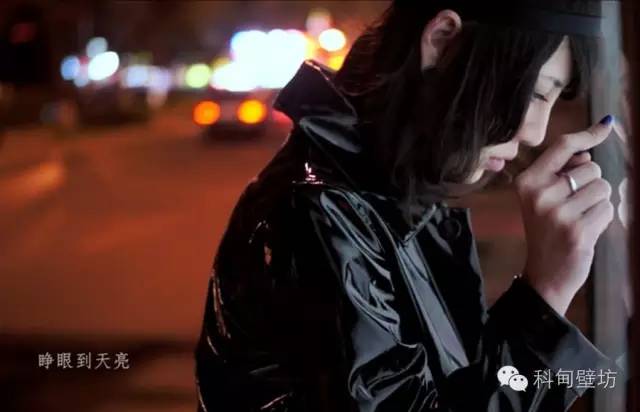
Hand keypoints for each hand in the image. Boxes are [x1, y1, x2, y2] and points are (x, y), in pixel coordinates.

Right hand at [514, 116, 614, 315]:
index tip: (606, 125)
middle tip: (573, 205)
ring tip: (579, 218)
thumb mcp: (542, 198)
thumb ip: (561, 172)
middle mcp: (540, 194)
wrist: (544, 274)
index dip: (588, 134)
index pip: (563, 147)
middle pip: (590, 167)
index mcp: (528, 182)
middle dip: (591, 183)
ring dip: (599, 202)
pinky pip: (608, 208)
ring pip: (603, 187)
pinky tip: (586, 230)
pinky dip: (603, 218)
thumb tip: (589, 150)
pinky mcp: (578, 230)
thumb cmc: (547, 231)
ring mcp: (558, 213)